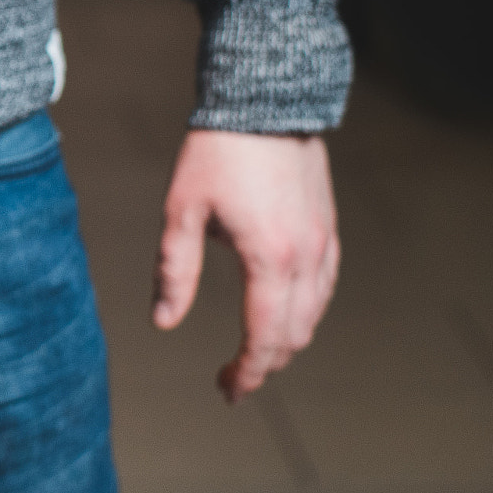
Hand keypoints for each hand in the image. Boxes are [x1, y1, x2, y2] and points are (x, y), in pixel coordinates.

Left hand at [154, 129, 339, 402]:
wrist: (264, 101)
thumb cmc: (215, 153)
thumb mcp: (181, 211)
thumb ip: (175, 271)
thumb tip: (163, 323)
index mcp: (269, 259)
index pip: (264, 338)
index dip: (247, 373)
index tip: (227, 391)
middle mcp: (306, 258)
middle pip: (294, 335)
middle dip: (264, 364)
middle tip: (232, 379)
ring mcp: (324, 242)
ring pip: (314, 314)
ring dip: (285, 341)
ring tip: (252, 354)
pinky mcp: (328, 227)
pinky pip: (324, 286)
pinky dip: (304, 312)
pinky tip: (281, 313)